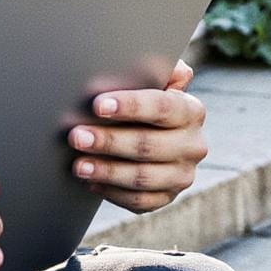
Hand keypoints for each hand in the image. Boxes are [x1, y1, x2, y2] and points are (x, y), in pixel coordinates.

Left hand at [65, 59, 207, 214]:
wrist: (147, 130)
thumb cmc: (140, 99)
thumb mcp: (151, 80)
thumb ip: (158, 69)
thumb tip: (175, 69)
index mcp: (191, 111)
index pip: (163, 107)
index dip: (131, 106)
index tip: (98, 105)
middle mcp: (193, 145)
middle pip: (149, 145)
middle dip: (109, 141)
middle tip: (76, 136)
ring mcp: (182, 175)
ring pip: (143, 177)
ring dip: (107, 170)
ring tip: (78, 165)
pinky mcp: (167, 197)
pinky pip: (140, 201)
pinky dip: (113, 191)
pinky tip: (91, 181)